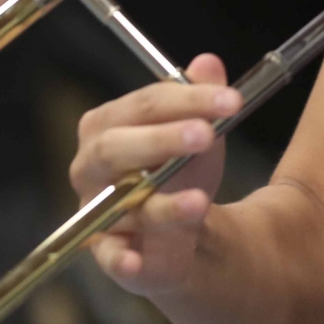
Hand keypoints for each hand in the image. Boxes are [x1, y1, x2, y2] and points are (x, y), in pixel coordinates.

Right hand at [71, 54, 238, 295]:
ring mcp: (94, 209)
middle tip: (206, 135)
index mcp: (108, 123)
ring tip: (201, 200)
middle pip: (117, 147)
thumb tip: (208, 63)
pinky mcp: (106, 252)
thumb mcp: (198, 131)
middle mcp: (91, 164)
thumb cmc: (179, 171)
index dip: (190, 99)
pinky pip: (108, 255)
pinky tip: (137, 260)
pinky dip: (120, 259)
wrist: (181, 231)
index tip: (233, 101)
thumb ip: (200, 97)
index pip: (146, 103)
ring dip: (162, 204)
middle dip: (162, 140)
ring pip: (120, 204)